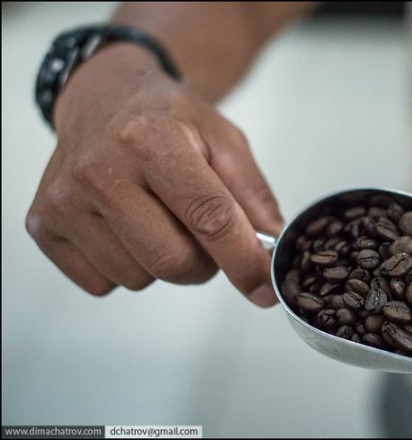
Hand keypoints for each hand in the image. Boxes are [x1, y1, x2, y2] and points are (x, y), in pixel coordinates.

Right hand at [25, 44, 282, 306]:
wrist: (104, 97)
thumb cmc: (169, 120)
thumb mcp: (224, 140)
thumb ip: (253, 198)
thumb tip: (273, 254)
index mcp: (151, 139)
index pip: (208, 217)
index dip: (243, 260)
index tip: (266, 287)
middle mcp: (99, 169)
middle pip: (172, 261)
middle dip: (203, 263)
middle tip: (203, 237)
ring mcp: (64, 200)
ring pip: (138, 278)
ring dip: (162, 262)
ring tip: (159, 219)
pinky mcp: (43, 226)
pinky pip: (102, 283)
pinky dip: (126, 266)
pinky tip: (124, 226)